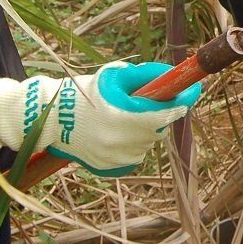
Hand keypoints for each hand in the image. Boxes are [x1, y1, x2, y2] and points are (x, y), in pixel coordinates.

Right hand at [0, 62, 202, 177]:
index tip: (193, 89)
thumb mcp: (114, 76)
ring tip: (124, 117)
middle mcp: (122, 142)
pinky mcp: (110, 169)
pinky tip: (117, 133)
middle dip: (159, 112)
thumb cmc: (84, 92)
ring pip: (148, 142)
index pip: (166, 111)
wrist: (49, 119)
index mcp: (123, 116)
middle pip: (158, 127)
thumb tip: (172, 75)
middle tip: (147, 100)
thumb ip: (146, 75)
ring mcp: (116, 158)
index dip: (183, 99)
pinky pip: (135, 155)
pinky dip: (133, 144)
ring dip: (145, 129)